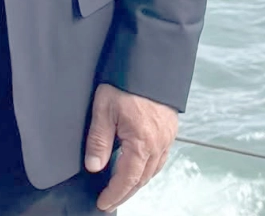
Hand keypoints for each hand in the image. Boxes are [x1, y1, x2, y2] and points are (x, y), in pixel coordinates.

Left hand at [84, 83, 178, 211]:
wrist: (151, 62)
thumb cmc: (126, 82)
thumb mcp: (104, 109)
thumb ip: (99, 140)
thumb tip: (94, 166)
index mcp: (142, 142)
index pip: (127, 179)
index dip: (114, 194)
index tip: (102, 203)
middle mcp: (158, 144)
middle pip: (142, 179)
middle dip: (126, 192)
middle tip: (110, 200)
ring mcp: (167, 137)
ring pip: (153, 170)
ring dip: (138, 182)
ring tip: (122, 187)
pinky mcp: (170, 129)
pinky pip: (160, 158)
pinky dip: (148, 168)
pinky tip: (138, 166)